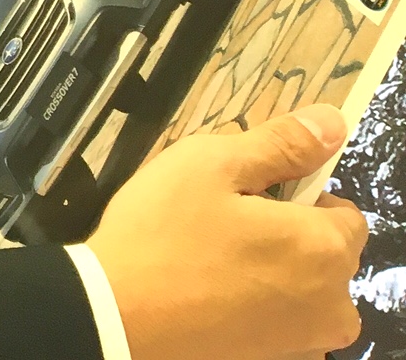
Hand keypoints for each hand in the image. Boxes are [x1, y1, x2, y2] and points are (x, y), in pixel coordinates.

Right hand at [85, 103, 366, 359]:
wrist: (115, 317)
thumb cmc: (161, 235)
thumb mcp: (210, 165)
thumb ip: (280, 144)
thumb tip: (332, 123)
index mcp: (324, 249)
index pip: (344, 213)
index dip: (297, 196)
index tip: (246, 195)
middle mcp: (332, 305)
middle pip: (325, 255)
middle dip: (286, 237)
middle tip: (220, 225)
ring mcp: (304, 343)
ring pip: (302, 293)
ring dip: (272, 276)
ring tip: (210, 262)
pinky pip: (278, 325)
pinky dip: (254, 310)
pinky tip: (207, 297)